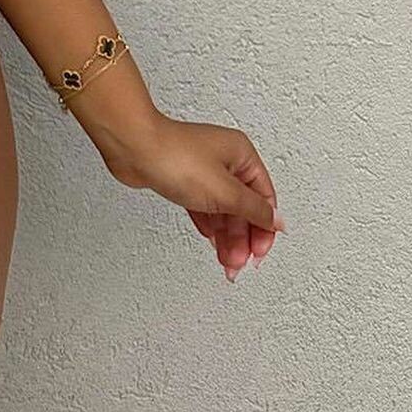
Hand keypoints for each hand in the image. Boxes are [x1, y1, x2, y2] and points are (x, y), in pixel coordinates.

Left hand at [99, 112, 284, 281]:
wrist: (134, 148)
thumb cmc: (175, 156)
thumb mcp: (225, 191)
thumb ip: (254, 210)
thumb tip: (277, 221)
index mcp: (242, 155)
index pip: (265, 199)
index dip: (265, 229)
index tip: (258, 253)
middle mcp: (225, 159)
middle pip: (244, 207)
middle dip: (243, 238)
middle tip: (238, 263)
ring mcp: (203, 169)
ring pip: (223, 209)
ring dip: (227, 237)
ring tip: (226, 262)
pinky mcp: (183, 178)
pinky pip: (204, 207)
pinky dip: (209, 225)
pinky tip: (211, 240)